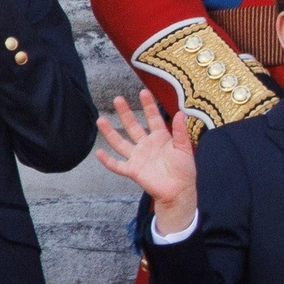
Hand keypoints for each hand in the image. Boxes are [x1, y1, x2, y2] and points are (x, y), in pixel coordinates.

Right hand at [95, 91, 197, 235]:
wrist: (179, 191)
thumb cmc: (184, 170)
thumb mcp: (184, 148)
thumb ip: (180, 132)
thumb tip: (181, 113)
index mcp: (160, 137)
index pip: (153, 117)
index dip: (148, 105)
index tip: (143, 92)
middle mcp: (146, 145)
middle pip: (133, 126)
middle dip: (125, 113)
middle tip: (118, 99)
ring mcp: (138, 157)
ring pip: (120, 142)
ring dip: (110, 132)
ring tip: (100, 120)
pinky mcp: (133, 170)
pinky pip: (117, 165)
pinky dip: (107, 161)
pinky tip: (98, 152)